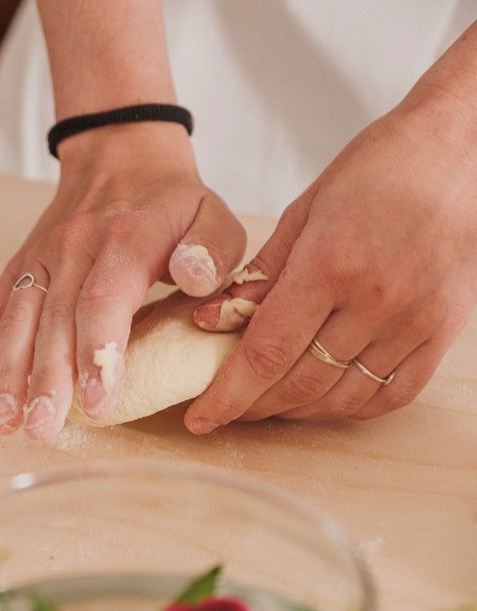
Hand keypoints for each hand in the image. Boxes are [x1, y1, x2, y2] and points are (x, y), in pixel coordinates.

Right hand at [0, 124, 245, 438]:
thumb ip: (212, 249)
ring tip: (2, 422)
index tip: (98, 399)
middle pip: (54, 320)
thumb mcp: (213, 214)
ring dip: (7, 372)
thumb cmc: (172, 201)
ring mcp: (40, 259)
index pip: (104, 298)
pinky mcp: (19, 268)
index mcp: (125, 239)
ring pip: (18, 320)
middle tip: (42, 428)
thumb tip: (194, 279)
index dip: (98, 350)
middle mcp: (73, 249)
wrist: (119, 153)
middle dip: (46, 378)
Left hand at [187, 85, 476, 432]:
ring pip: (344, 397)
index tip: (200, 420)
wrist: (463, 150)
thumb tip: (211, 321)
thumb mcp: (304, 210)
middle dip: (254, 407)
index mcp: (330, 265)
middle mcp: (375, 301)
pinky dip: (351, 406)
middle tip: (227, 409)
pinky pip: (393, 393)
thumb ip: (260, 273)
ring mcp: (415, 321)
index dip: (227, 395)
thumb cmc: (378, 169)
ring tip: (267, 403)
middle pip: (301, 383)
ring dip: (298, 410)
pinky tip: (323, 399)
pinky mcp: (443, 331)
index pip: (266, 352)